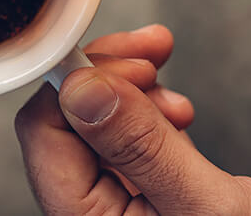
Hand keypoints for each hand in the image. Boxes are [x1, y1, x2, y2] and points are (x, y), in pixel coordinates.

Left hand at [18, 25, 250, 214]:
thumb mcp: (206, 206)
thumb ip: (141, 148)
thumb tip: (80, 89)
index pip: (44, 134)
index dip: (79, 84)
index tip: (128, 62)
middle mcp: (94, 212)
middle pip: (68, 120)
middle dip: (109, 75)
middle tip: (152, 51)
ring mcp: (120, 202)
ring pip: (100, 122)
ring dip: (134, 89)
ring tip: (176, 94)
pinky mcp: (150, 190)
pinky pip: (131, 137)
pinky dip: (152, 110)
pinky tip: (179, 111)